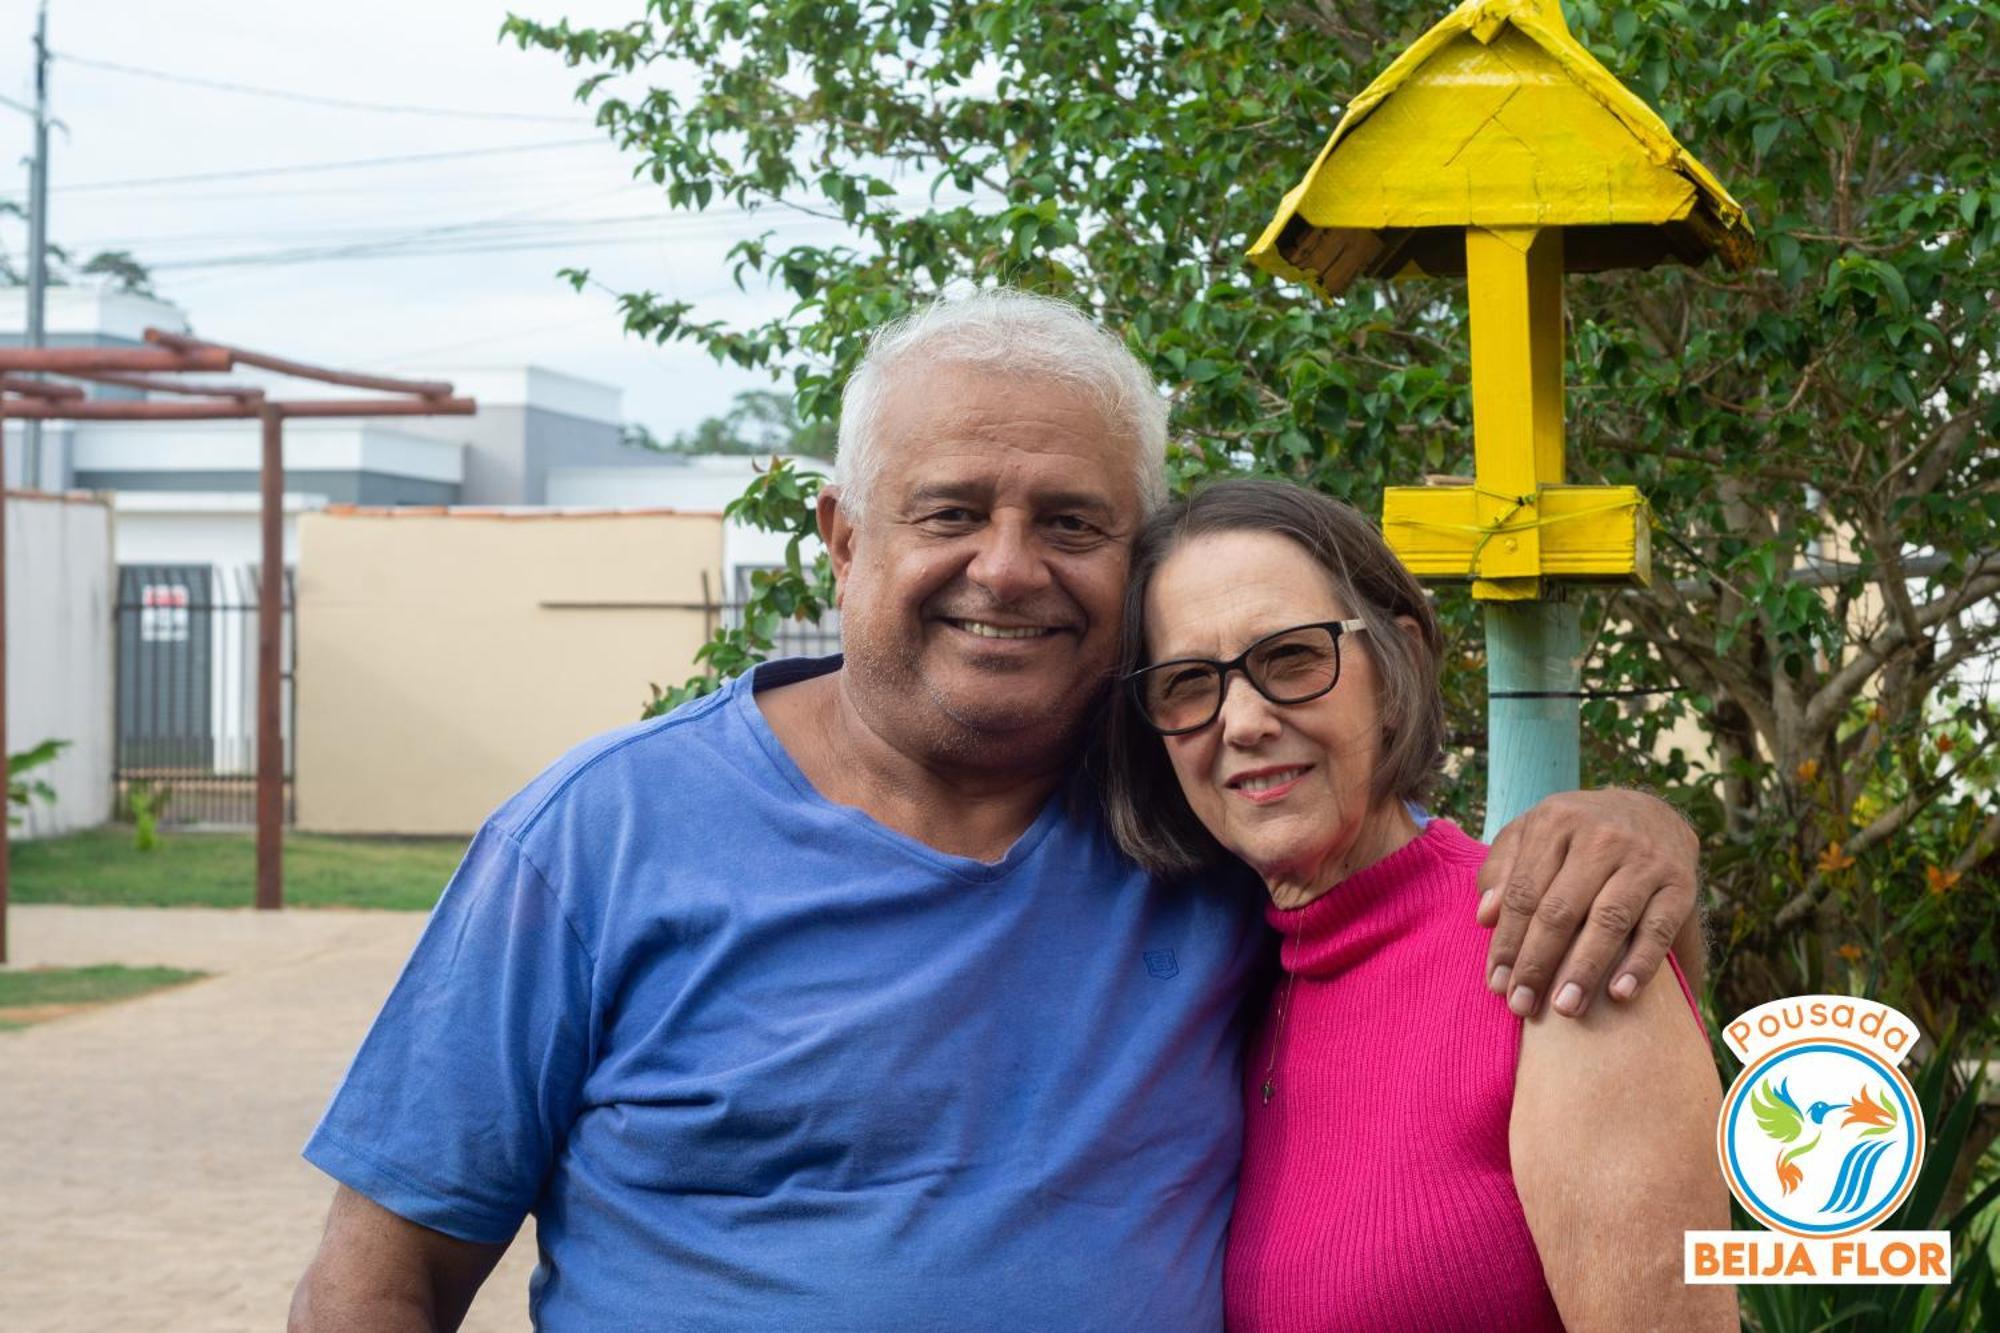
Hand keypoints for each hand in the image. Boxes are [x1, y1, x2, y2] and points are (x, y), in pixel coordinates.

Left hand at [1475, 789, 1699, 1018]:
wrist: (1653, 812)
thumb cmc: (1576, 834)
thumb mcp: (1532, 833)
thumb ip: (1503, 870)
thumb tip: (1486, 917)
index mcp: (1556, 821)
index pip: (1524, 891)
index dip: (1508, 941)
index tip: (1496, 984)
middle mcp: (1601, 836)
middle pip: (1562, 909)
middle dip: (1538, 962)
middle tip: (1522, 1006)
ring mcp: (1644, 859)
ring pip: (1609, 921)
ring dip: (1584, 969)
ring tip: (1564, 1009)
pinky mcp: (1681, 883)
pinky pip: (1659, 929)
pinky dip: (1640, 964)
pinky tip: (1619, 995)